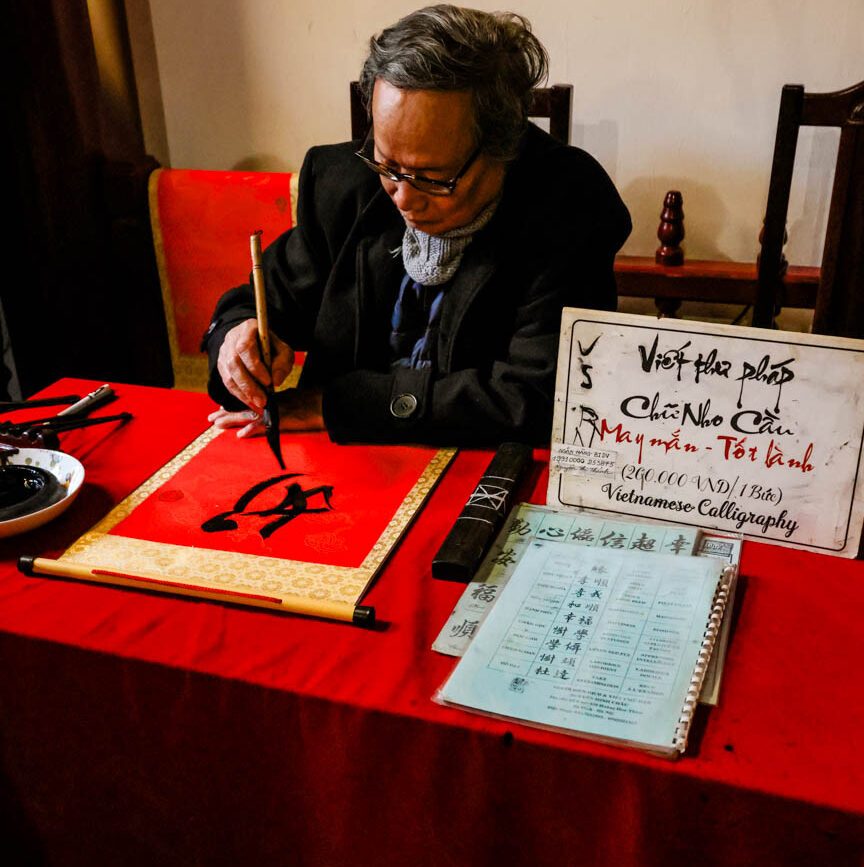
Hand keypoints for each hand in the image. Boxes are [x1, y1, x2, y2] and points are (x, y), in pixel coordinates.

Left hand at [208, 389, 324, 437]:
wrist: (323, 404)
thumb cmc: (311, 401)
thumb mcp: (292, 397)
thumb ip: (281, 401)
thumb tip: (278, 401)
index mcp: (270, 400)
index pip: (248, 403)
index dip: (234, 407)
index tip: (221, 409)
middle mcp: (268, 405)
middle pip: (243, 409)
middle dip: (226, 414)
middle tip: (211, 418)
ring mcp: (273, 413)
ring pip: (248, 416)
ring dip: (232, 421)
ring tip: (217, 425)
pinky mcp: (281, 421)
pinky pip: (264, 426)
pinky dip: (252, 430)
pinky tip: (241, 435)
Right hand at [216, 319, 293, 410]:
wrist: (256, 343)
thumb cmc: (272, 348)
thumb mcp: (283, 351)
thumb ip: (283, 364)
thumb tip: (276, 382)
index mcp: (247, 329)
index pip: (245, 348)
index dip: (255, 366)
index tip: (268, 382)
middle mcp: (231, 339)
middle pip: (234, 363)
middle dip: (249, 385)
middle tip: (263, 400)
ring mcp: (223, 353)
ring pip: (228, 375)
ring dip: (244, 393)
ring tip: (258, 404)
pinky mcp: (221, 366)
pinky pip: (227, 383)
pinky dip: (239, 395)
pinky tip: (251, 403)